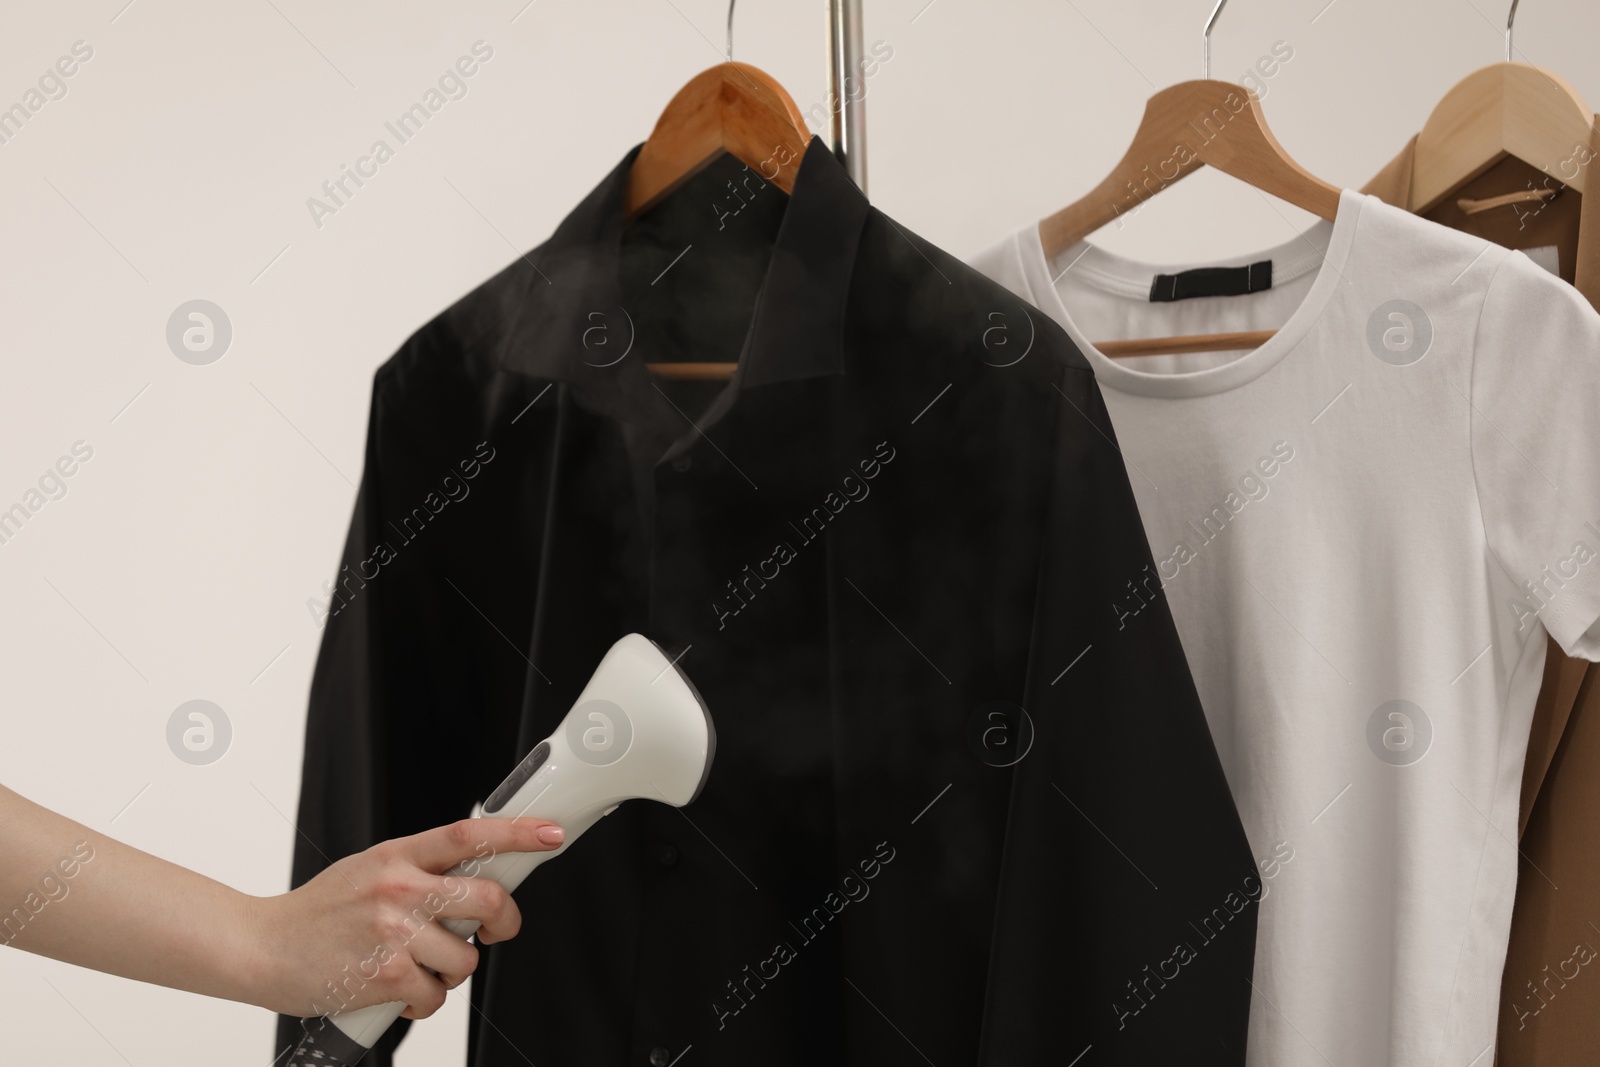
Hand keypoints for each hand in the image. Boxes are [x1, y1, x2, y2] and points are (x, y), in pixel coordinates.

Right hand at [244, 817, 563, 1019]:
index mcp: (398, 855)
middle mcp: (399, 888)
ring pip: (466, 957)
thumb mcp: (370, 871)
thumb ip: (420, 870)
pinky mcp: (387, 975)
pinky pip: (436, 995)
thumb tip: (475, 878)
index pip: (469, 835)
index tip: (551, 834)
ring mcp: (394, 932)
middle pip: (486, 900)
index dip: (518, 832)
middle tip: (493, 930)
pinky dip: (424, 1001)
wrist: (260, 949)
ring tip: (416, 965)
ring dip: (450, 971)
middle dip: (502, 921)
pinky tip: (398, 989)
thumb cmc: (319, 913)